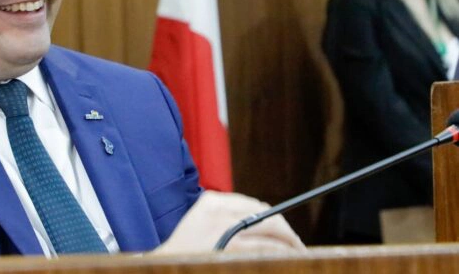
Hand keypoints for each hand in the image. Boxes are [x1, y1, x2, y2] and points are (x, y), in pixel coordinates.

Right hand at [153, 190, 305, 254]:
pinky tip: (290, 258)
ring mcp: (226, 227)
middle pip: (266, 214)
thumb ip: (224, 217)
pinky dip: (282, 252)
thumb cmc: (185, 251)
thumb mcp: (200, 224)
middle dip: (286, 230)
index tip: (284, 231)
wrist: (166, 264)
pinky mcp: (232, 246)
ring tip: (299, 253)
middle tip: (296, 245)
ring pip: (271, 230)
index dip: (274, 218)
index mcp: (211, 201)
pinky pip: (266, 246)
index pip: (253, 204)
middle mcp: (219, 210)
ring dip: (290, 243)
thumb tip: (262, 222)